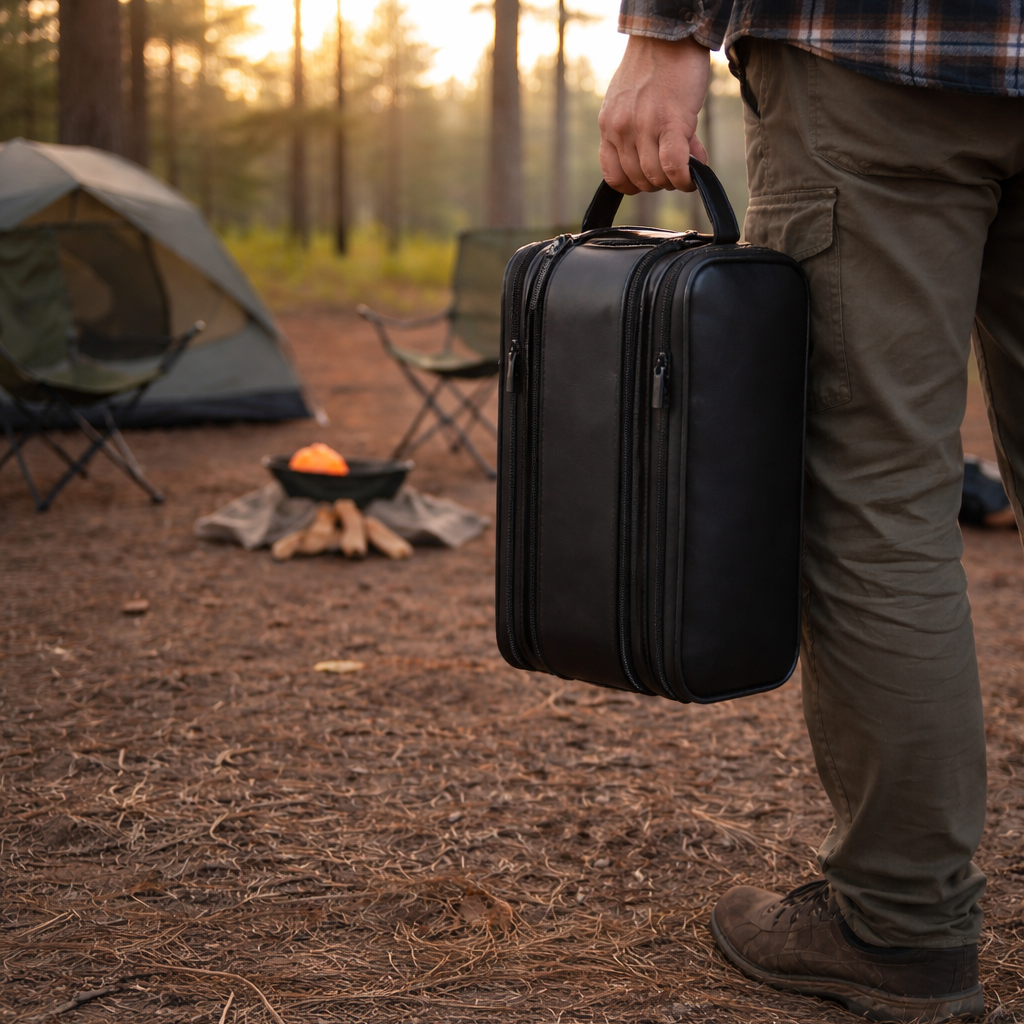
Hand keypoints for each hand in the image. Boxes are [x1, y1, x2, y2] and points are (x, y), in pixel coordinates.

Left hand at [599, 34, 709, 193]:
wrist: (668, 36)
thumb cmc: (654, 68)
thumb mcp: (634, 103)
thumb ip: (646, 135)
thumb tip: (672, 165)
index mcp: (608, 126)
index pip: (613, 176)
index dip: (632, 186)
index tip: (648, 179)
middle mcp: (621, 129)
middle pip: (638, 180)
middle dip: (657, 183)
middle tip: (673, 172)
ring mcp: (644, 127)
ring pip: (655, 176)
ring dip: (673, 182)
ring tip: (684, 171)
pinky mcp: (670, 122)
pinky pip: (673, 166)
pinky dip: (684, 178)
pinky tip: (692, 178)